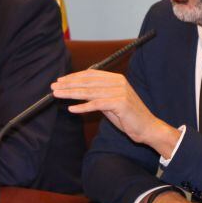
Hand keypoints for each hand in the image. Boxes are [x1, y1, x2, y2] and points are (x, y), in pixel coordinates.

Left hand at [51, 70, 180, 157]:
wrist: (147, 127)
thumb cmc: (128, 116)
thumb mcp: (111, 102)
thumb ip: (98, 95)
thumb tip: (79, 92)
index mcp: (116, 79)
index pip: (91, 74)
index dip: (74, 77)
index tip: (60, 81)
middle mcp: (118, 82)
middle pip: (88, 81)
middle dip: (69, 84)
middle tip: (54, 87)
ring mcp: (120, 92)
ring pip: (90, 92)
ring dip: (71, 93)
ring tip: (58, 95)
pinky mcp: (120, 103)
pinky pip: (97, 104)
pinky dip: (83, 107)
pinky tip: (72, 108)